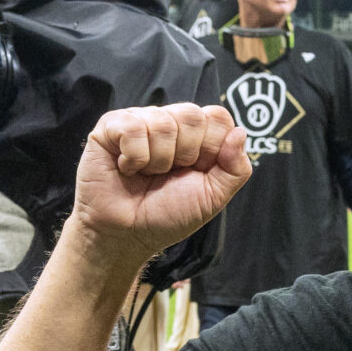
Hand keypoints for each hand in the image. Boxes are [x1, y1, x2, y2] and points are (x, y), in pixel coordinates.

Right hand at [70, 104, 250, 274]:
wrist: (127, 235)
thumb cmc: (167, 215)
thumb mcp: (213, 197)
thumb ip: (236, 168)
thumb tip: (240, 132)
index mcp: (196, 136)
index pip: (218, 117)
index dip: (212, 146)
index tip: (197, 170)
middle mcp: (169, 122)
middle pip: (193, 115)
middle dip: (186, 154)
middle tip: (169, 174)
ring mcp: (140, 120)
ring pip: (163, 123)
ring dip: (158, 160)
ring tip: (146, 174)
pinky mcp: (110, 126)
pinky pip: (133, 128)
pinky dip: (134, 157)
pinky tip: (127, 168)